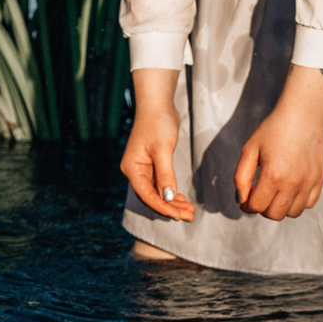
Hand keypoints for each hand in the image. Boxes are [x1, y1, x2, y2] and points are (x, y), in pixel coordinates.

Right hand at [121, 68, 191, 220]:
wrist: (157, 105)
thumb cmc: (158, 123)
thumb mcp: (163, 150)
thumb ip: (165, 175)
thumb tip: (168, 198)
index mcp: (132, 169)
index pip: (147, 196)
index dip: (163, 208)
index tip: (179, 216)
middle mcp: (135, 171)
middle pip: (151, 197)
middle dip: (170, 208)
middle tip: (189, 216)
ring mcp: (143, 169)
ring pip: (157, 193)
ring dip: (172, 202)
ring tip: (189, 210)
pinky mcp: (152, 165)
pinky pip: (160, 185)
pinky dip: (170, 193)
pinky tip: (181, 199)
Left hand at [233, 64, 322, 220]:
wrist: (303, 114)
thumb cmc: (273, 129)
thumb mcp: (250, 150)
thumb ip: (241, 177)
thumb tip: (241, 200)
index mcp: (273, 176)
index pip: (256, 207)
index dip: (247, 205)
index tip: (245, 199)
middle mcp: (293, 183)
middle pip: (274, 214)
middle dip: (263, 208)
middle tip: (259, 195)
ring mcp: (309, 183)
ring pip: (292, 213)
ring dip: (281, 207)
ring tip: (275, 192)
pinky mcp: (320, 180)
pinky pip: (308, 204)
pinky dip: (298, 202)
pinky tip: (291, 189)